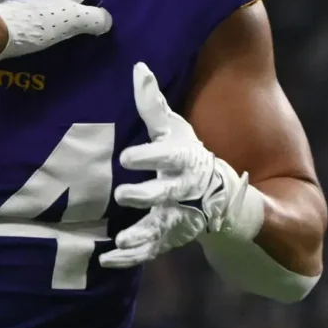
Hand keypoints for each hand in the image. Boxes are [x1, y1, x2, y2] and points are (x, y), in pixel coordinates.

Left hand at [0, 0, 111, 64]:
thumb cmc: (32, 20)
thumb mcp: (72, 20)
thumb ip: (95, 18)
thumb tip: (103, 20)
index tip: (64, 12)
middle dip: (59, 4)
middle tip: (50, 22)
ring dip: (41, 8)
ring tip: (34, 26)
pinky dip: (21, 10)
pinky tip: (18, 25)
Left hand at [99, 62, 262, 268]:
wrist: (220, 196)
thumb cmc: (189, 154)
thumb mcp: (173, 129)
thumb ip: (153, 103)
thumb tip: (138, 67)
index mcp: (183, 161)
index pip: (166, 156)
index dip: (148, 157)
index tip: (126, 158)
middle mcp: (182, 191)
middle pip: (165, 194)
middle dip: (145, 195)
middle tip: (123, 195)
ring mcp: (178, 217)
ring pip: (159, 227)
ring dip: (140, 235)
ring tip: (120, 241)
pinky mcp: (168, 236)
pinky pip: (149, 249)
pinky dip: (130, 256)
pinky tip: (107, 260)